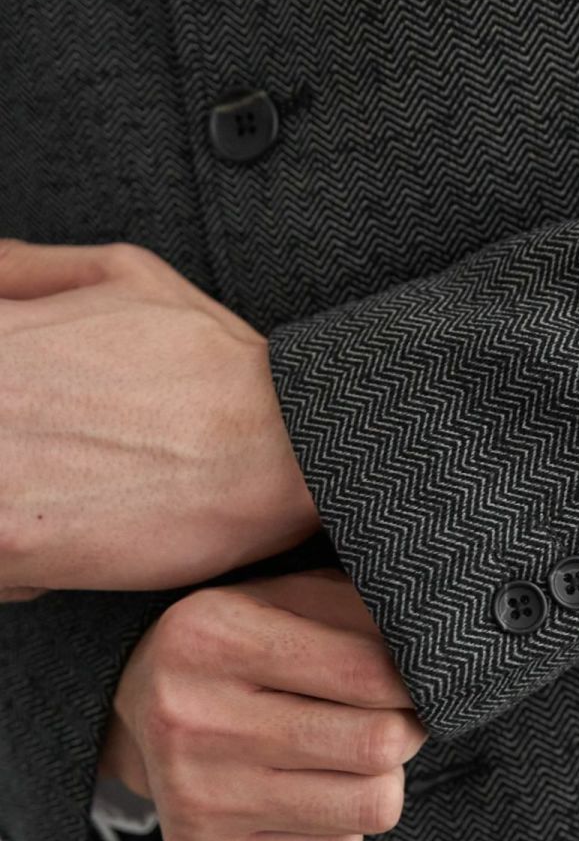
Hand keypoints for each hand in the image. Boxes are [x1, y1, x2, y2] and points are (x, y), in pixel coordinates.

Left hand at [0, 237, 319, 599]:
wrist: (287, 447)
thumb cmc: (217, 366)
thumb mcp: (131, 276)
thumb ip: (33, 268)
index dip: (7, 397)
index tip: (33, 418)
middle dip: (11, 452)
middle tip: (56, 462)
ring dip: (10, 511)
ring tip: (62, 505)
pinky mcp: (9, 538)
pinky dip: (19, 572)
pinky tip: (66, 548)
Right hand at [98, 569, 426, 840]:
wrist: (135, 708)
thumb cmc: (239, 642)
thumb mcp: (287, 596)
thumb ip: (359, 611)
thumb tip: (438, 644)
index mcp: (218, 638)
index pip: (369, 673)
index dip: (416, 679)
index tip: (416, 678)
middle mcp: (197, 719)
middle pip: (378, 746)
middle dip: (407, 730)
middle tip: (395, 717)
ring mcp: (198, 794)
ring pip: (370, 807)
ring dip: (381, 779)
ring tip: (354, 752)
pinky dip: (344, 820)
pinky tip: (313, 786)